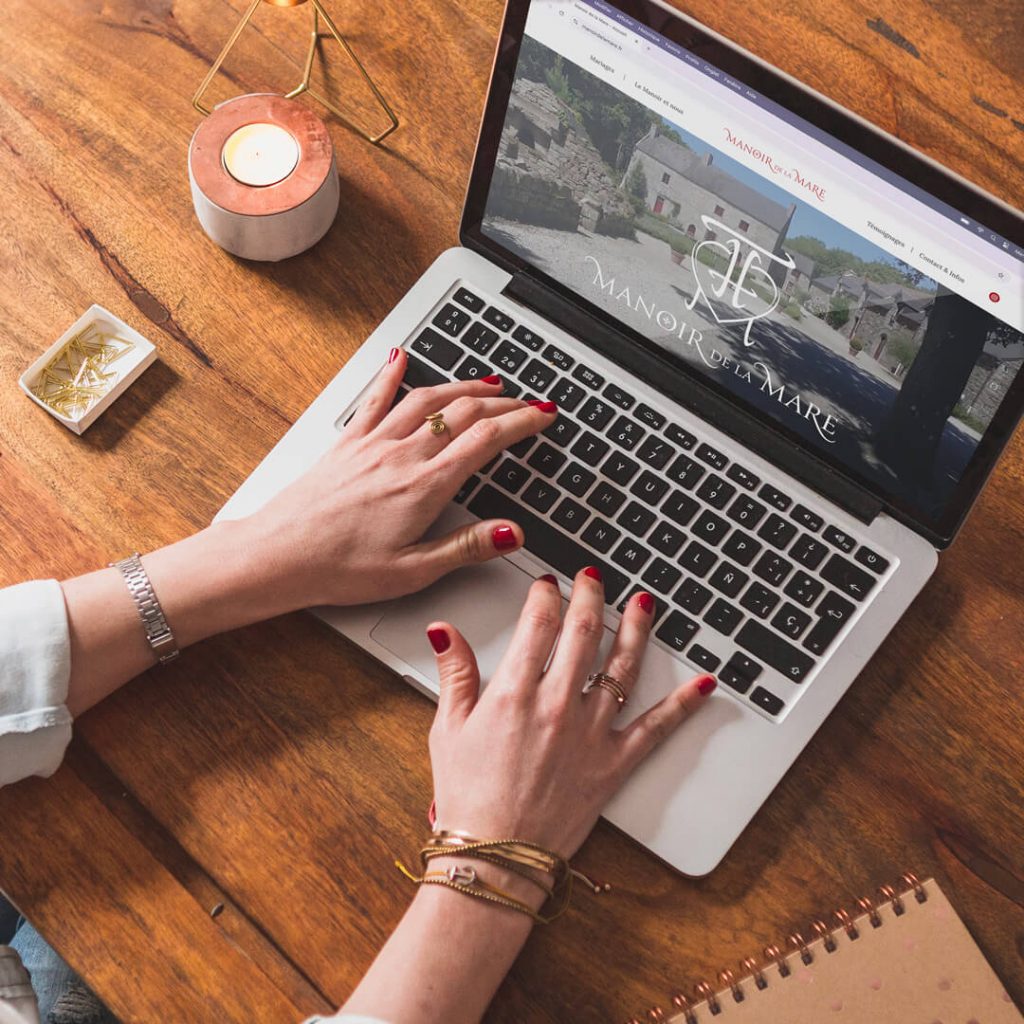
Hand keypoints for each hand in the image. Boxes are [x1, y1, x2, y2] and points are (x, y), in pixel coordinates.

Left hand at [244, 347, 556, 609]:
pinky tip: (401, 358)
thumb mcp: (413, 571)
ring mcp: (372, 444)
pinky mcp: (347, 444)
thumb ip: (466, 547)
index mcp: (424, 487)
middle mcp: (401, 456)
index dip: (523, 423)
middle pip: (464, 412)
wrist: (278, 556)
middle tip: (528, 401)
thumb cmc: (338, 568)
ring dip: (463, 385)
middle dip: (504, 402)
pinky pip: (374, 399)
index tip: (543, 416)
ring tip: (488, 381)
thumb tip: (511, 532)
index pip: (487, 440)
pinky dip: (392, 375)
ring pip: (427, 399)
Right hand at [426, 569, 716, 858]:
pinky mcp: (615, 763)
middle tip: (593, 578)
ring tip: (643, 603)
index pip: (539, 624)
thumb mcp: (447, 729)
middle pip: (584, 632)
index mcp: (514, 694)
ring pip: (622, 667)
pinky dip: (684, 704)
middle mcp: (557, 706)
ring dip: (636, 629)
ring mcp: (591, 734)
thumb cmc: (468, 798)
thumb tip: (444, 631)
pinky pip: (656, 728)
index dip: (545, 595)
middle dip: (591, 596)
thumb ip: (454, 674)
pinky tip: (703, 684)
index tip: (547, 585)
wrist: (497, 857)